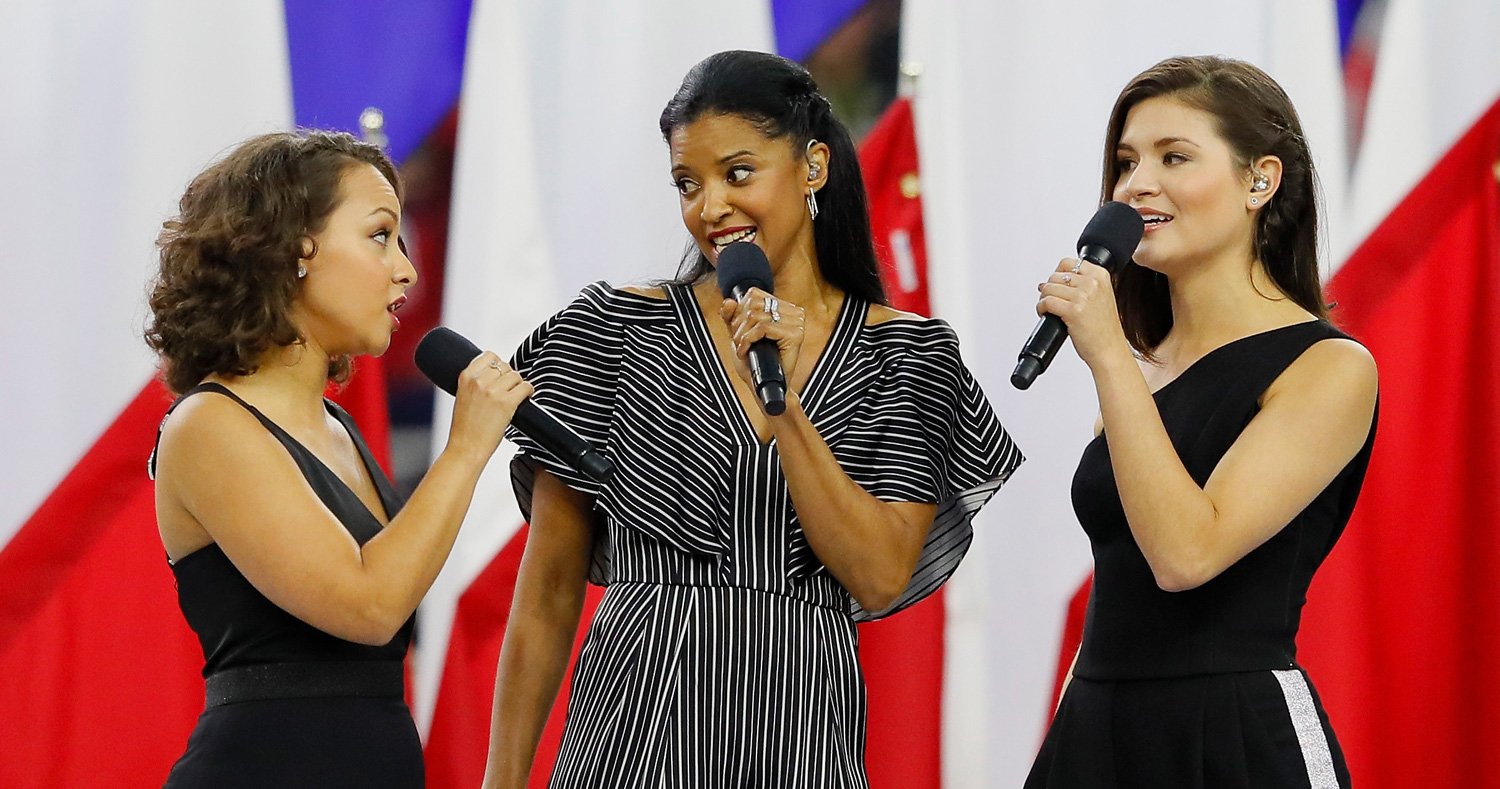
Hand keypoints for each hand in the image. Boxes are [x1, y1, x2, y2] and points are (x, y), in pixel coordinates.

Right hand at [446, 352, 532, 461]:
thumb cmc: (465, 428)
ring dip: (519, 384)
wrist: (465, 448)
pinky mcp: (506, 403)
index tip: (501, 374)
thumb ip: (475, 383)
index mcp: (466, 377)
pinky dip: (529, 391)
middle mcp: (479, 381)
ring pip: (516, 375)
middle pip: (504, 366)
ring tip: (516, 395)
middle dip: (509, 376)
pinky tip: (526, 397)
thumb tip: (495, 373)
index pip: (489, 356)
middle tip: (509, 389)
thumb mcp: (462, 397)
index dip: (498, 364)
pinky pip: (525, 387)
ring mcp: (492, 391)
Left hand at [719, 287, 805, 404]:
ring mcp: (797, 322)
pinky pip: (762, 328)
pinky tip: (746, 351)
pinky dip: (748, 340)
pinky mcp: (795, 334)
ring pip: (756, 315)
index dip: (738, 311)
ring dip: (742, 334)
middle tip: (739, 342)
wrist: (763, 385)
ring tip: (742, 348)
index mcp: (784, 307)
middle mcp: (794, 312)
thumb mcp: (738, 334)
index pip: (754, 294)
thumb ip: (731, 316)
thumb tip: (728, 301)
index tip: (737, 331)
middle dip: (739, 324)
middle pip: (754, 303)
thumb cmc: (754, 362)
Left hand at [1036, 257, 1129, 368]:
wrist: (1109, 350)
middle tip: (1053, 301)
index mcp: (1101, 275)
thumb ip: (1082, 284)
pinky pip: (1046, 302)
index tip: (1058, 286)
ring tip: (1050, 309)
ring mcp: (1083, 296)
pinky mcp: (1073, 310)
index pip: (1068, 262)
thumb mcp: (1101, 297)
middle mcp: (1093, 283)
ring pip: (1048, 288)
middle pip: (1055, 275)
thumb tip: (1052, 280)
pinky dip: (1041, 309)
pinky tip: (1046, 314)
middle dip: (1050, 289)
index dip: (1058, 274)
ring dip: (1044, 299)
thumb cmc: (1104, 328)